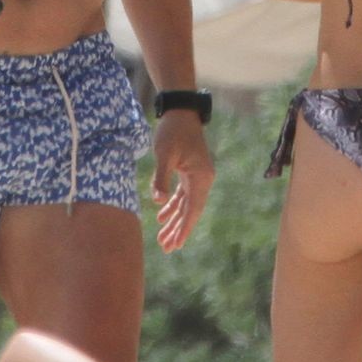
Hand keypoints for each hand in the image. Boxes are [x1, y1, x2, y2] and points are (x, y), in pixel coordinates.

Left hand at [151, 111, 213, 252]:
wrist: (180, 112)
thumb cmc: (172, 132)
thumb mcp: (164, 154)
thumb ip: (161, 178)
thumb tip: (158, 201)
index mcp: (200, 178)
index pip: (192, 209)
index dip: (183, 229)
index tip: (176, 245)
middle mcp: (203, 179)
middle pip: (190, 211)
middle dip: (178, 230)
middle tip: (166, 249)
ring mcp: (197, 176)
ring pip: (186, 205)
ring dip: (174, 220)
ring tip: (163, 239)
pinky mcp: (189, 172)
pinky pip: (182, 195)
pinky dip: (172, 206)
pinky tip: (162, 216)